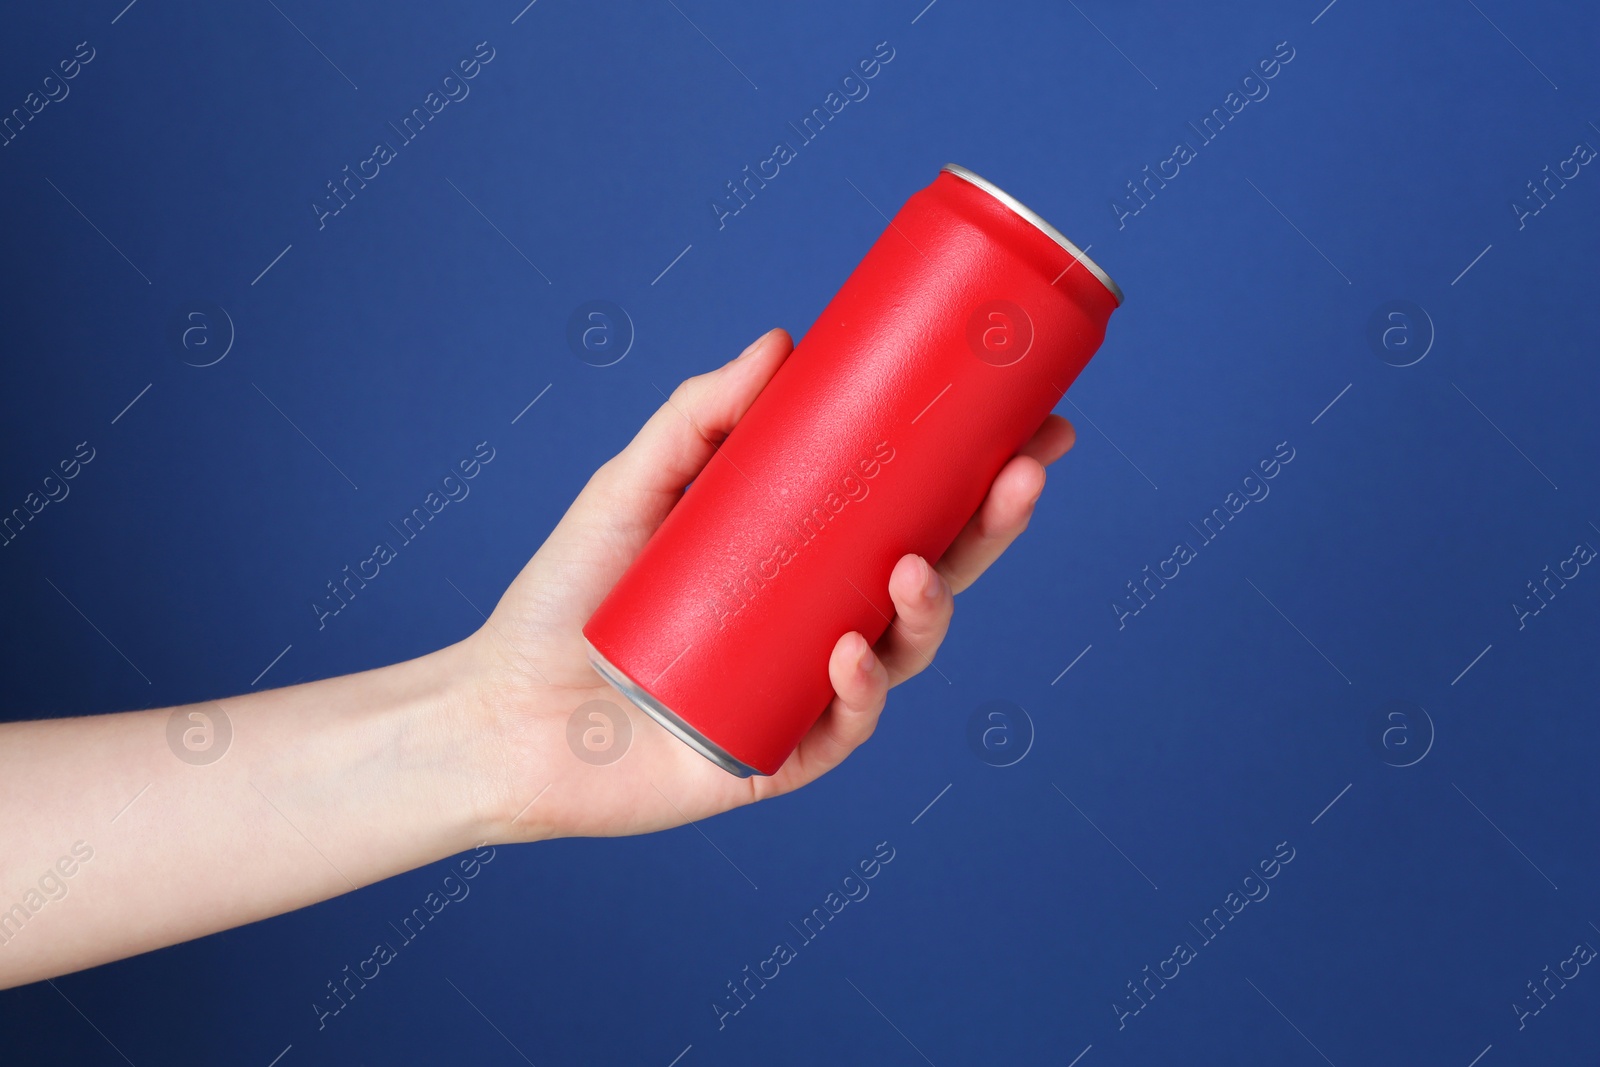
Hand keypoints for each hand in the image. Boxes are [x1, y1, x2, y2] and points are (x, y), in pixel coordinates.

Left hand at [464, 327, 1077, 842]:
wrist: (500, 710)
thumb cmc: (569, 598)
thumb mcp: (634, 487)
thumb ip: (698, 416)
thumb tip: (780, 340)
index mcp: (806, 564)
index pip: (912, 515)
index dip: (979, 476)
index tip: (1034, 423)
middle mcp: (821, 626)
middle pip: (934, 576)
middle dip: (991, 528)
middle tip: (1023, 472)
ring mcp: (805, 695)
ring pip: (904, 653)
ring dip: (930, 608)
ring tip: (909, 566)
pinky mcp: (776, 758)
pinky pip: (841, 730)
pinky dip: (856, 692)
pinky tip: (850, 654)